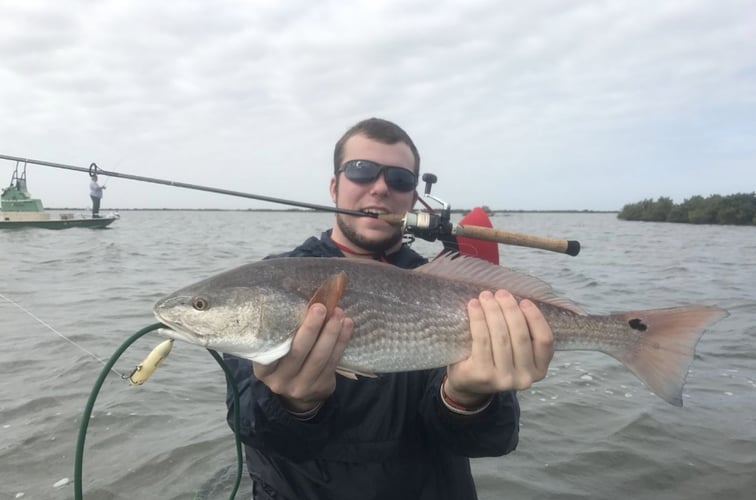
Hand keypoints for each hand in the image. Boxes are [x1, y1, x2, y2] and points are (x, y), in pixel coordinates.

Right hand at [253, 304, 352, 411]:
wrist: (299, 396)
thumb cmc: (286, 364)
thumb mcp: (276, 355)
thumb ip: (281, 337)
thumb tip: (300, 300)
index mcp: (264, 370)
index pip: (268, 349)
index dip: (280, 330)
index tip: (289, 310)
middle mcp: (280, 380)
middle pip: (297, 352)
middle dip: (311, 328)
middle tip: (320, 307)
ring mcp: (301, 386)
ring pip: (319, 357)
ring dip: (331, 333)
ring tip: (338, 313)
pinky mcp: (321, 386)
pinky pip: (333, 362)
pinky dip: (341, 341)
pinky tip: (347, 325)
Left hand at [445, 290, 553, 406]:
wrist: (468, 384)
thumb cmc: (494, 360)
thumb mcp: (515, 352)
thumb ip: (523, 334)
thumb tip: (517, 299)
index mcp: (539, 370)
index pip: (545, 340)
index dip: (536, 317)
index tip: (524, 300)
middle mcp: (525, 378)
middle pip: (521, 335)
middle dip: (510, 309)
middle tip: (500, 293)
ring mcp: (504, 379)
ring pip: (501, 336)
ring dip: (493, 311)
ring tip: (486, 296)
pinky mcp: (482, 374)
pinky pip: (482, 340)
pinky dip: (478, 319)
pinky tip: (474, 306)